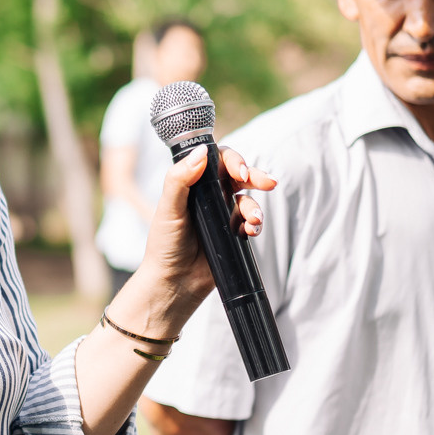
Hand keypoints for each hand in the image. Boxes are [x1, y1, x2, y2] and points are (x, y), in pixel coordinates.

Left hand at [115, 145, 274, 334]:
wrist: (174, 283)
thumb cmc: (165, 245)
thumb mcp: (168, 209)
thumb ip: (180, 179)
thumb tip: (201, 151)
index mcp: (193, 184)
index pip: (217, 161)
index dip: (232, 160)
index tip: (239, 171)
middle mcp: (209, 196)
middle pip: (239, 176)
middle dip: (257, 176)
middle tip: (268, 183)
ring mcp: (223, 214)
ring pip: (248, 200)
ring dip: (256, 207)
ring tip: (253, 220)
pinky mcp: (233, 233)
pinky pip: (251, 222)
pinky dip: (255, 224)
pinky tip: (251, 231)